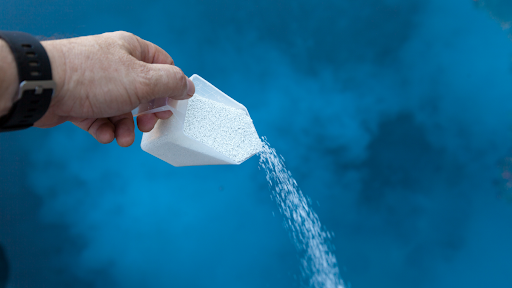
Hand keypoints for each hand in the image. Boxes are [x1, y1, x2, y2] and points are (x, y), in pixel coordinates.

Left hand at [37, 31, 194, 146]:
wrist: (44, 87)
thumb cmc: (93, 77)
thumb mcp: (143, 80)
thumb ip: (171, 83)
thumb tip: (188, 87)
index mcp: (132, 50)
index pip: (163, 66)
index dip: (171, 87)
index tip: (171, 105)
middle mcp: (115, 65)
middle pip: (144, 92)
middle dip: (147, 114)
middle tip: (147, 124)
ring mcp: (97, 84)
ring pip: (122, 110)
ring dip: (126, 128)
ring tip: (122, 137)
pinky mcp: (81, 102)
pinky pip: (101, 119)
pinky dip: (106, 129)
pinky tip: (104, 134)